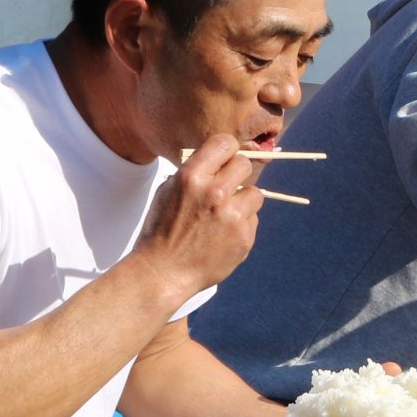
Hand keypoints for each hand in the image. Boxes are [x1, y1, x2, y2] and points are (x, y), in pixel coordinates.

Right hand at [129, 137, 262, 299]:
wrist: (163, 273)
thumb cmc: (161, 231)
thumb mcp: (168, 192)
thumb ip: (195, 173)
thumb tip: (219, 160)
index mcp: (192, 177)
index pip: (225, 143)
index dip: (227, 151)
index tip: (225, 160)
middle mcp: (215, 193)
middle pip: (245, 164)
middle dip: (237, 174)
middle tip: (227, 188)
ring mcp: (232, 216)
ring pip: (255, 194)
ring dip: (243, 202)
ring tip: (224, 217)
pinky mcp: (244, 237)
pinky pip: (253, 220)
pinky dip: (241, 225)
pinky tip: (222, 236)